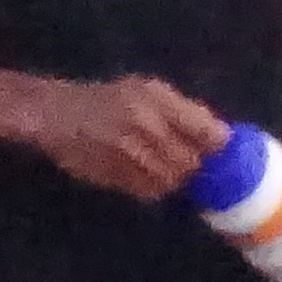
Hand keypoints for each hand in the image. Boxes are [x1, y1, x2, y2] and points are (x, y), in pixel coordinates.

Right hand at [19, 72, 233, 201]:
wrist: (55, 115)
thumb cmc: (106, 100)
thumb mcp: (144, 90)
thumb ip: (182, 111)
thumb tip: (220, 137)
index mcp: (157, 100)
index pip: (206, 131)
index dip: (220, 146)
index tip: (225, 153)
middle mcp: (147, 127)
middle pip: (192, 161)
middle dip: (195, 165)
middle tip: (192, 162)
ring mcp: (131, 155)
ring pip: (172, 180)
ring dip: (173, 178)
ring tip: (162, 165)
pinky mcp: (117, 177)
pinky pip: (150, 191)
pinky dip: (153, 187)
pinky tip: (144, 173)